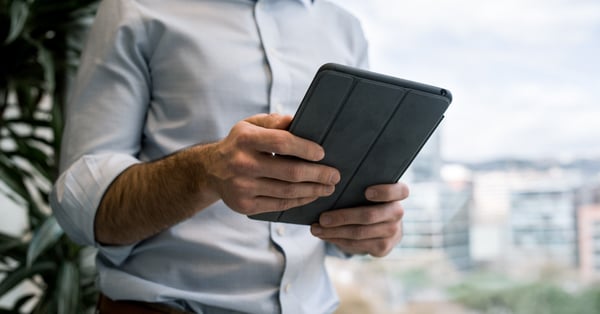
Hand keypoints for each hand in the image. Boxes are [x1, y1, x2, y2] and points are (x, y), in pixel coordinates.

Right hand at [203, 113, 339, 214]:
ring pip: (287, 191)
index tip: (322, 153)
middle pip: (289, 172)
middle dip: (318, 174)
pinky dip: (299, 201)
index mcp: (245, 139)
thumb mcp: (250, 125)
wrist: (210, 171)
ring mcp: (242, 187)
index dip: (305, 148)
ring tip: (329, 187)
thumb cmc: (240, 144)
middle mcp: (242, 164)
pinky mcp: (245, 206)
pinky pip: (279, 205)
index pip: (282, 142)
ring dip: (313, 190)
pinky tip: (312, 195)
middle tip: (335, 175)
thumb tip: (300, 122)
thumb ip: (275, 122)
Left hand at [310, 182, 408, 256]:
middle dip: (343, 217)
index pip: (400, 191)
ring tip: (316, 229)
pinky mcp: (383, 248)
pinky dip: (337, 240)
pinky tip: (324, 235)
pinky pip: (356, 244)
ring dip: (334, 232)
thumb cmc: (367, 202)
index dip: (384, 192)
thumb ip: (357, 187)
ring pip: (359, 232)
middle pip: (370, 215)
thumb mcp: (366, 191)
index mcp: (397, 194)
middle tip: (322, 218)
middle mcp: (398, 213)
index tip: (366, 192)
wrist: (379, 227)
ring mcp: (392, 232)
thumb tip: (329, 185)